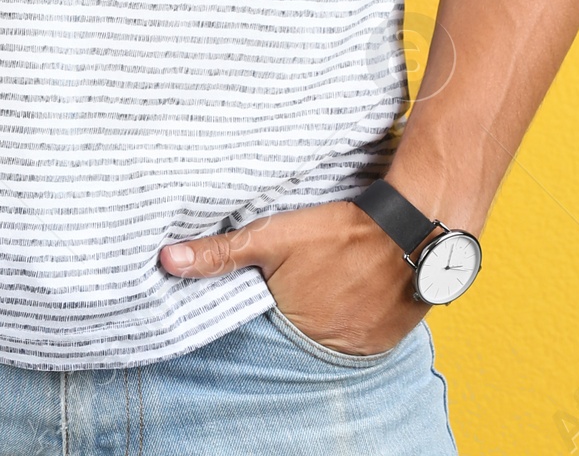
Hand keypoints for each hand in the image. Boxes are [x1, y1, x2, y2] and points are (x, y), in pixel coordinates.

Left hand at [159, 199, 426, 354]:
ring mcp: (361, 346)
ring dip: (331, 315)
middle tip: (303, 285)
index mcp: (293, 327)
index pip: (268, 324)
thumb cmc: (339, 231)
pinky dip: (359, 317)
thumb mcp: (272, 238)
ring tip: (332, 284)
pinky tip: (358, 291)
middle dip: (298, 313)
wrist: (411, 230)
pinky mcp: (390, 338)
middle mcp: (327, 347)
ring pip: (335, 332)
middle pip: (301, 331)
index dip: (266, 307)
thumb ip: (220, 253)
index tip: (267, 293)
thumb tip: (166, 261)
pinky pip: (366, 332)